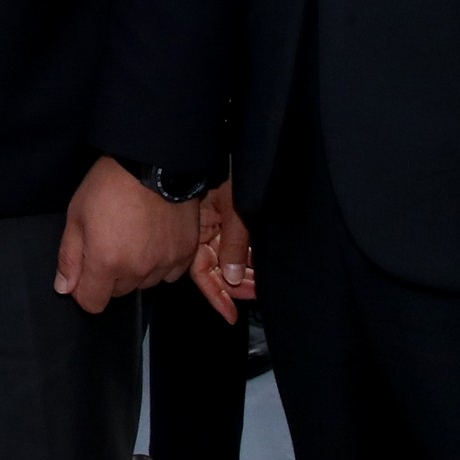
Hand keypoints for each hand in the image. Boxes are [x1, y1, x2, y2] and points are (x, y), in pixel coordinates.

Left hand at [56, 156, 200, 313]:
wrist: (154, 162)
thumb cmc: (111, 183)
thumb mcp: (76, 215)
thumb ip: (69, 256)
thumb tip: (65, 287)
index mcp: (106, 261)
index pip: (92, 303)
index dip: (83, 290)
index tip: (84, 272)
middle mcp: (137, 269)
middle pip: (118, 292)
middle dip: (109, 275)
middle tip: (109, 241)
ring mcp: (164, 263)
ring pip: (143, 284)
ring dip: (135, 270)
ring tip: (133, 236)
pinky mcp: (184, 254)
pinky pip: (168, 274)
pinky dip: (159, 263)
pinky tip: (153, 238)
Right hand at [190, 180, 256, 322]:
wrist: (226, 144)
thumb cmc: (226, 170)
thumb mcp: (236, 210)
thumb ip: (234, 245)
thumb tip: (233, 278)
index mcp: (197, 228)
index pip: (203, 272)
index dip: (217, 295)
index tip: (230, 314)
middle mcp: (202, 229)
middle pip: (217, 267)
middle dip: (237, 284)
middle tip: (257, 293)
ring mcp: (213, 222)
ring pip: (227, 257)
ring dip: (244, 271)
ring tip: (262, 282)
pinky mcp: (224, 214)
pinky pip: (233, 243)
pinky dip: (246, 255)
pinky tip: (259, 263)